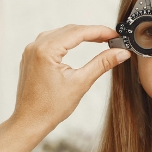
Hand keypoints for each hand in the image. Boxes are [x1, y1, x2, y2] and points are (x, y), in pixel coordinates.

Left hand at [0, 25, 130, 151]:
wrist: (30, 122)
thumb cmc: (51, 108)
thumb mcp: (81, 83)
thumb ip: (102, 64)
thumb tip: (121, 53)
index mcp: (46, 50)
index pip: (78, 32)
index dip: (100, 31)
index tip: (115, 36)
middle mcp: (36, 46)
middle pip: (70, 30)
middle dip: (91, 32)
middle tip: (111, 39)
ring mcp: (31, 50)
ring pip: (60, 34)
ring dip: (79, 35)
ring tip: (99, 40)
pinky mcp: (30, 57)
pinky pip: (51, 41)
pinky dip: (66, 41)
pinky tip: (77, 45)